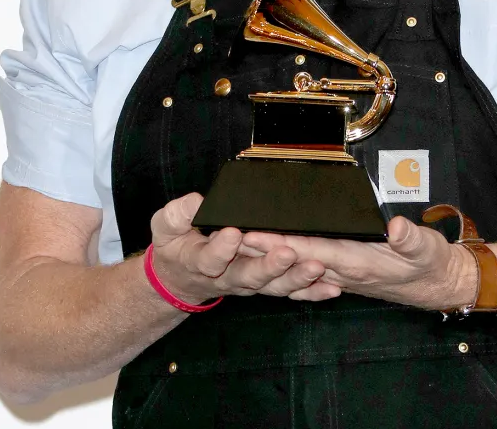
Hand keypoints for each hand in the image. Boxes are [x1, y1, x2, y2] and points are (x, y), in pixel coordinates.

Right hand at [148, 193, 340, 304]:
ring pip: (273, 286)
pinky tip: (331, 288)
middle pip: (248, 276)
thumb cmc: (176, 244)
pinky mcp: (265, 284)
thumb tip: (196, 203)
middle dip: (269, 266)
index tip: (233, 233)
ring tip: (316, 268)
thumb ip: (177, 215)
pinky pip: (288, 291)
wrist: (182, 275)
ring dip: (295, 278)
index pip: (209, 258)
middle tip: (286, 253)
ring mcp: (249, 283)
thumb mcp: (165, 226)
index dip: (221, 248)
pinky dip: (310, 292)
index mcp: (200, 262)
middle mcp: (227, 277)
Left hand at [240, 216, 475, 308]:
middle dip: (260, 248)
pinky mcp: (344, 271)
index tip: (249, 234)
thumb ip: (410, 239)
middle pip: (292, 258)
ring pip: (295, 263)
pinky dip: (287, 262)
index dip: (278, 243)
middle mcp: (341, 270)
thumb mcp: (426, 248)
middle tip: (226, 234)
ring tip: (236, 240)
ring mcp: (340, 273)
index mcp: (355, 262)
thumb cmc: (430, 263)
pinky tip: (270, 257)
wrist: (439, 284)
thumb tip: (397, 228)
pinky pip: (307, 267)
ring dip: (267, 254)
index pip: (308, 250)